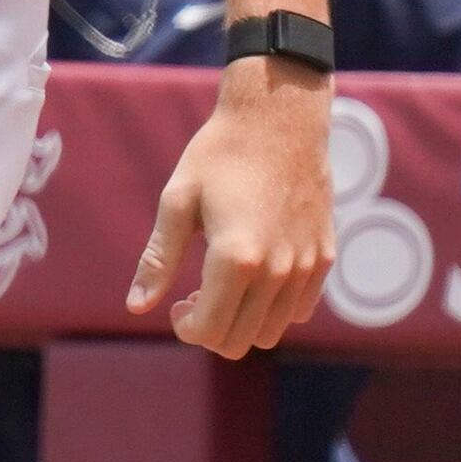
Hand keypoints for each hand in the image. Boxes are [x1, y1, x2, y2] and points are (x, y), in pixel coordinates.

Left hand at [126, 68, 333, 356]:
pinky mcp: (325, 256)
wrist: (279, 120)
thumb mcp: (177, 202)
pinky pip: (300, 309)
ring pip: (272, 331)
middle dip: (211, 329)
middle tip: (194, 295)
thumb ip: (158, 260)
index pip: (210, 331)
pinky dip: (273, 307)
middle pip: (240, 341)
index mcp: (236, 258)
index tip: (176, 304)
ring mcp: (307, 266)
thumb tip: (135, 307)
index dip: (186, 328)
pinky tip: (255, 274)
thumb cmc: (219, 156)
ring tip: (223, 283)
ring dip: (242, 320)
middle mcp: (278, 270)